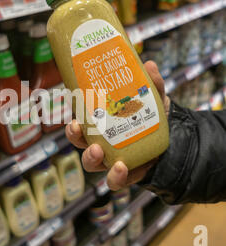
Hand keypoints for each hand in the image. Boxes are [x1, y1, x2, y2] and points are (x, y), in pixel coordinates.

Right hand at [65, 61, 170, 189]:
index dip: (72, 121)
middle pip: (80, 143)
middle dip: (75, 137)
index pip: (80, 124)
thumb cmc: (154, 118)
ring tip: (97, 151)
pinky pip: (115, 181)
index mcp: (102, 124)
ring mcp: (111, 160)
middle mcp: (102, 142)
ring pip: (90, 164)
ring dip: (90, 158)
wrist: (174, 141)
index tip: (72, 116)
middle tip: (77, 127)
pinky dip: (115, 177)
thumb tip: (149, 65)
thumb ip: (152, 84)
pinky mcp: (126, 174)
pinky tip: (120, 168)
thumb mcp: (153, 99)